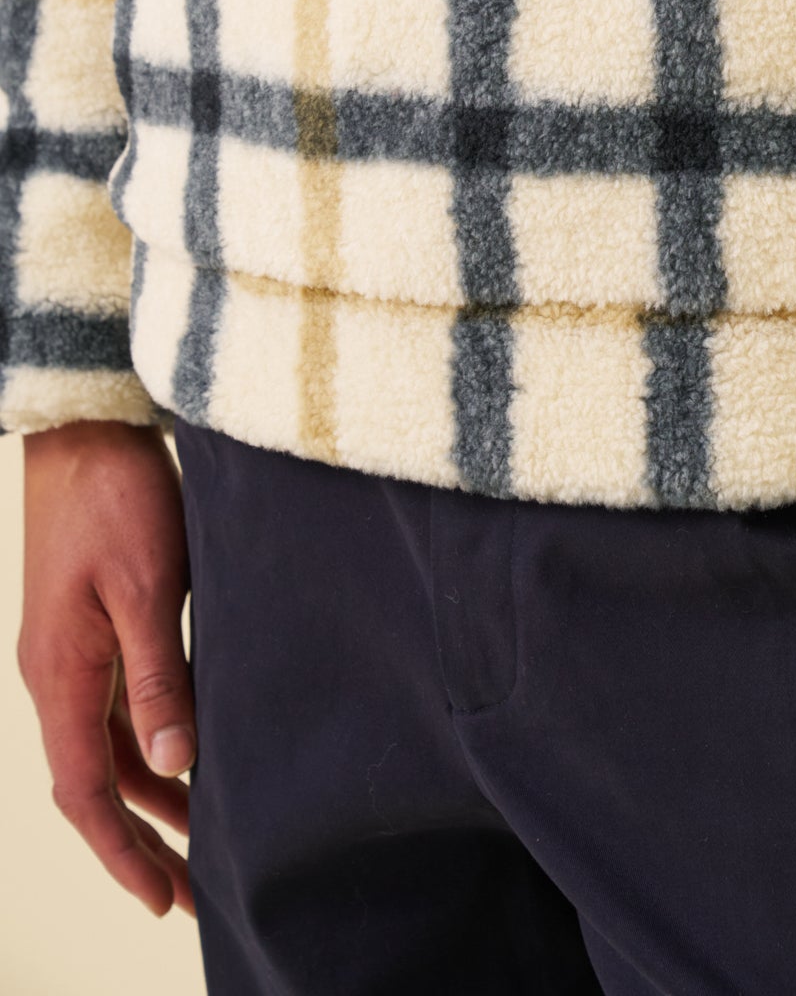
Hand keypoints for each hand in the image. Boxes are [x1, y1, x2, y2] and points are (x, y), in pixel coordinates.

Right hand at [18, 421, 195, 917]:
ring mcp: (71, 651)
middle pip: (95, 783)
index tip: (160, 899)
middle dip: (141, 843)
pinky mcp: (92, 624)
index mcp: (60, 675)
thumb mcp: (149, 585)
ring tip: (206, 837)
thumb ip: (160, 673)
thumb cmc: (118, 496)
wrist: (88, 429)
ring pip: (107, 747)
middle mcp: (57, 674)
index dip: (122, 852)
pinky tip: (189, 752)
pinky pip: (114, 707)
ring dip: (152, 795)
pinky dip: (148, 744)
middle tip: (192, 894)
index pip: (85, 792)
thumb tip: (177, 759)